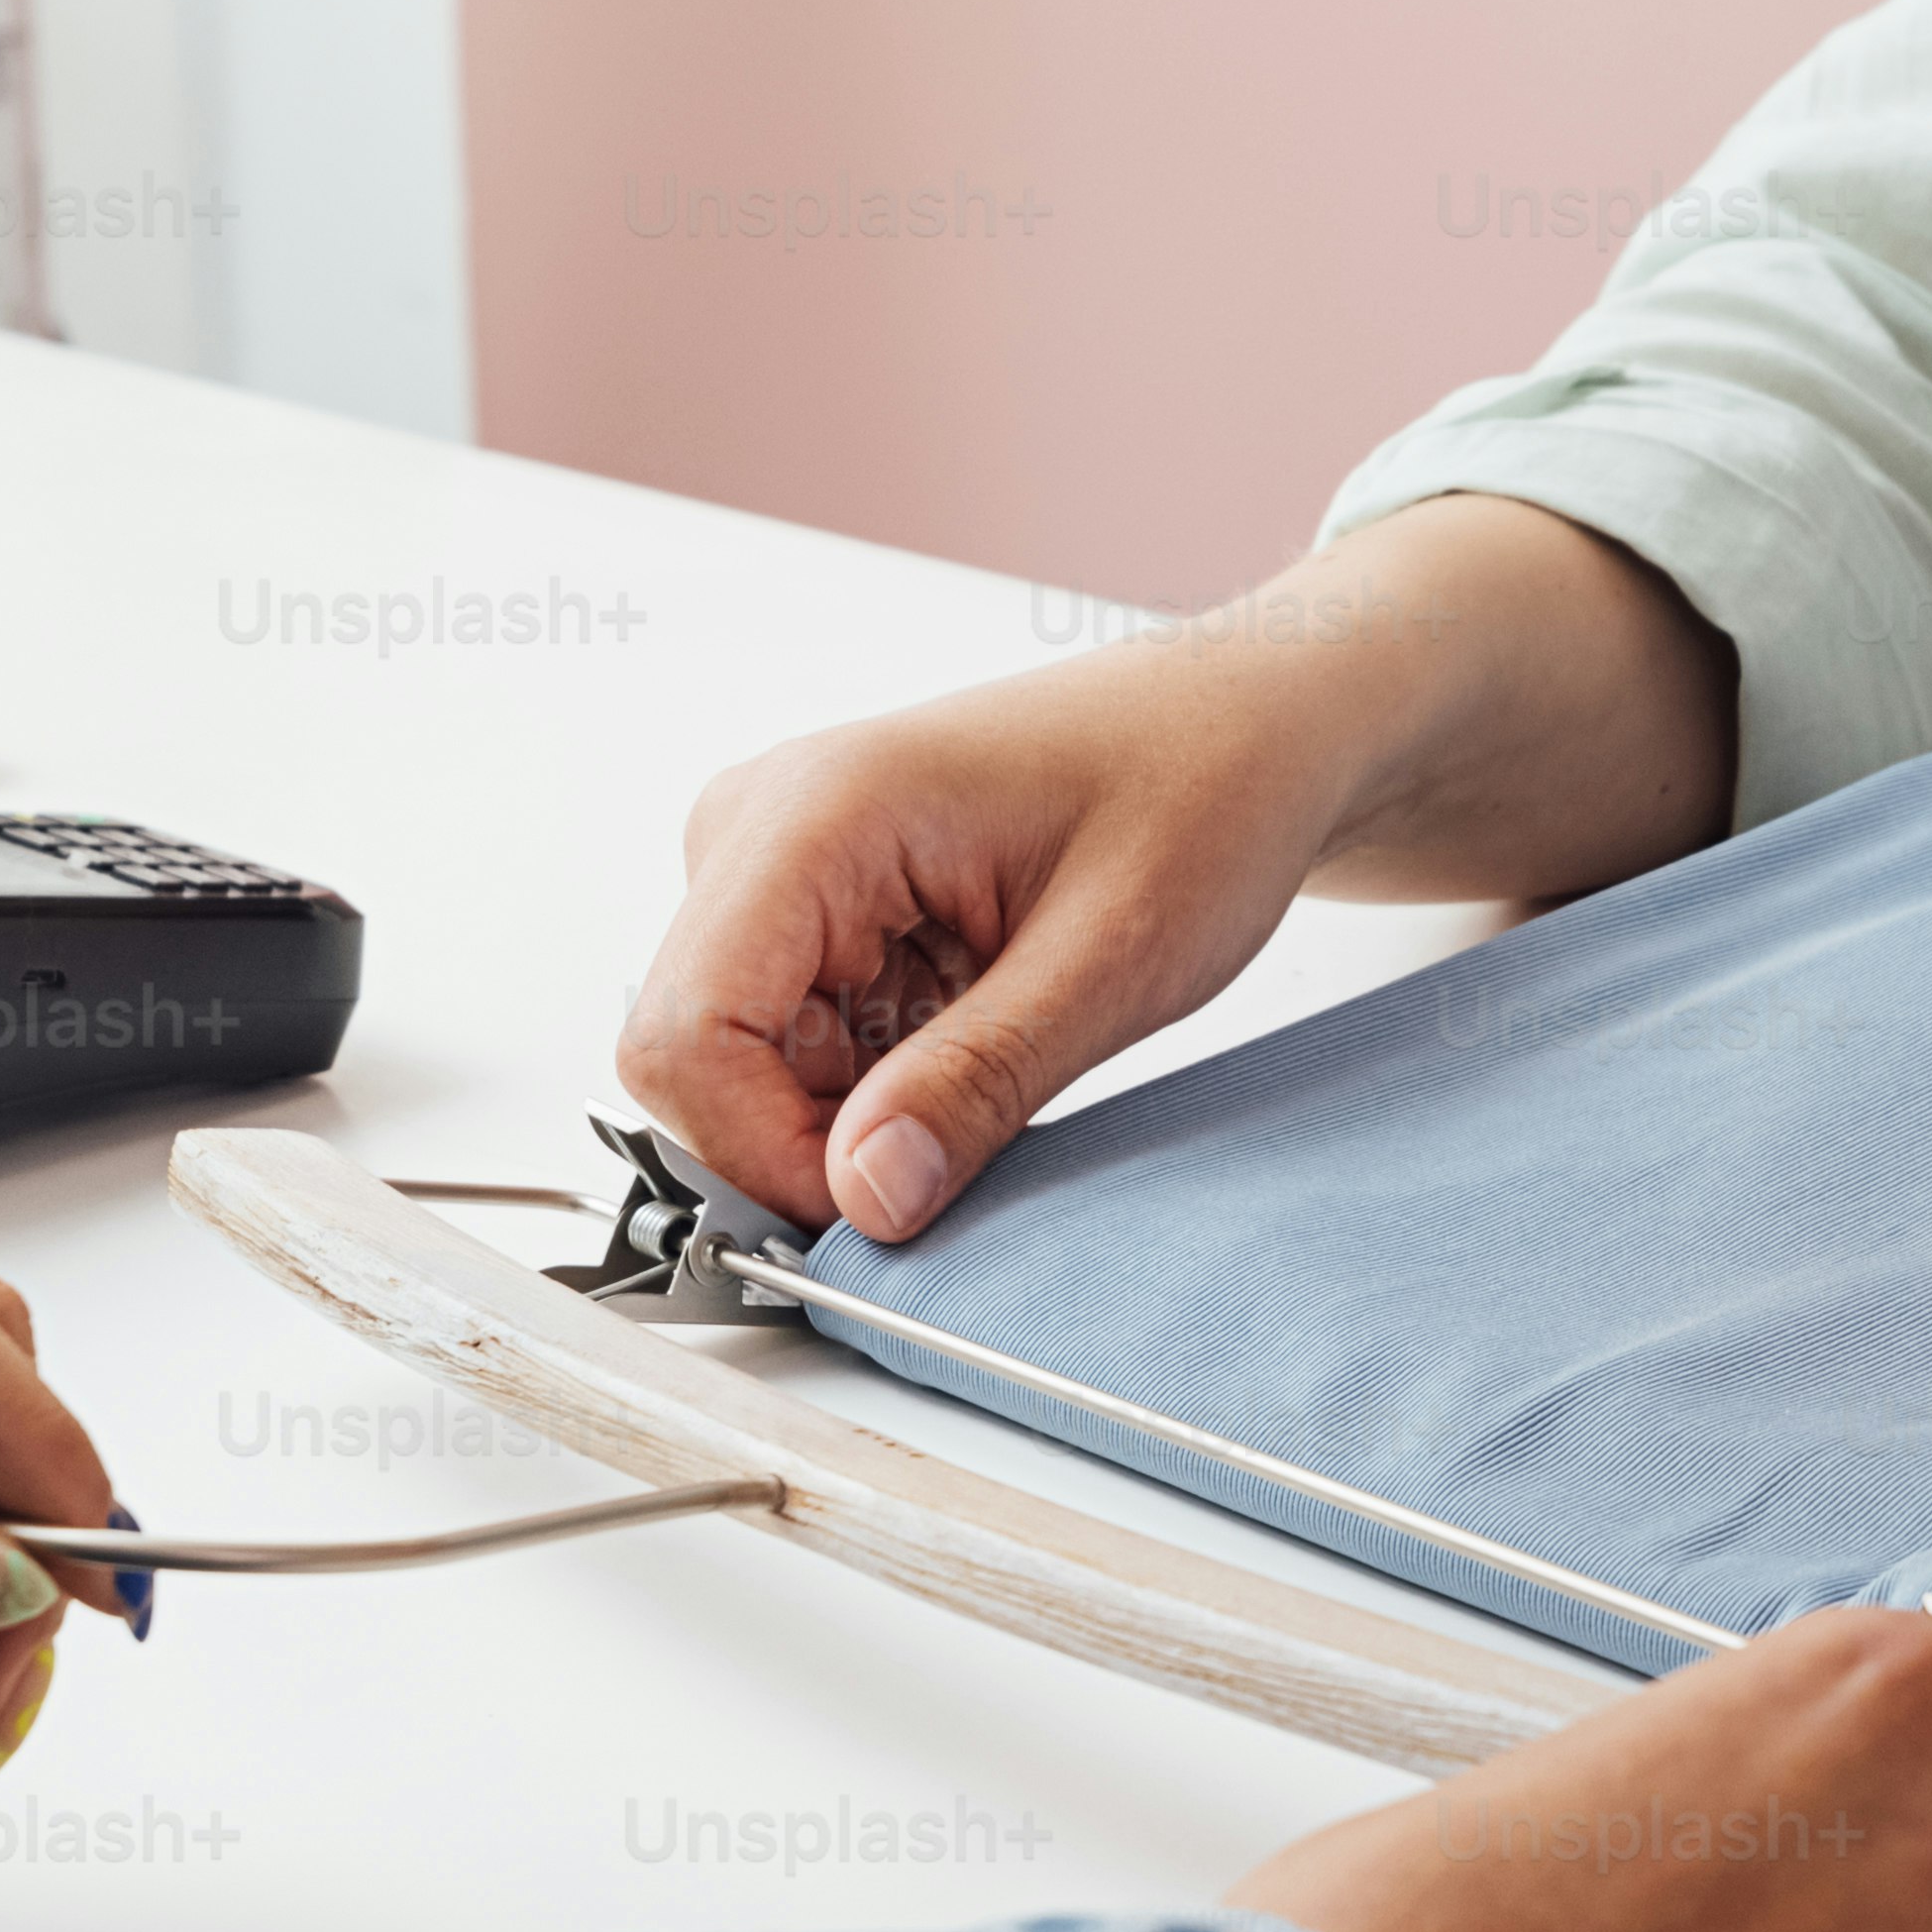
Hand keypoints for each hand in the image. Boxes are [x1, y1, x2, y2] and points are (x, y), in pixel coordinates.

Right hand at [615, 643, 1355, 1252]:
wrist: (1246, 724)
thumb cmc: (1202, 784)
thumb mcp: (1114, 957)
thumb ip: (977, 1081)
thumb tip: (864, 1199)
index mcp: (816, 812)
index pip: (685, 1035)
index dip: (763, 1155)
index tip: (883, 1207)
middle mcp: (762, 828)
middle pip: (700, 1061)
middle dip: (814, 1141)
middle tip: (966, 1143)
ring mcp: (778, 867)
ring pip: (747, 1067)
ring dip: (859, 1113)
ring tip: (1000, 1052)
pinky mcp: (812, 906)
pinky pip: (796, 1044)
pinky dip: (880, 1084)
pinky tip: (979, 1034)